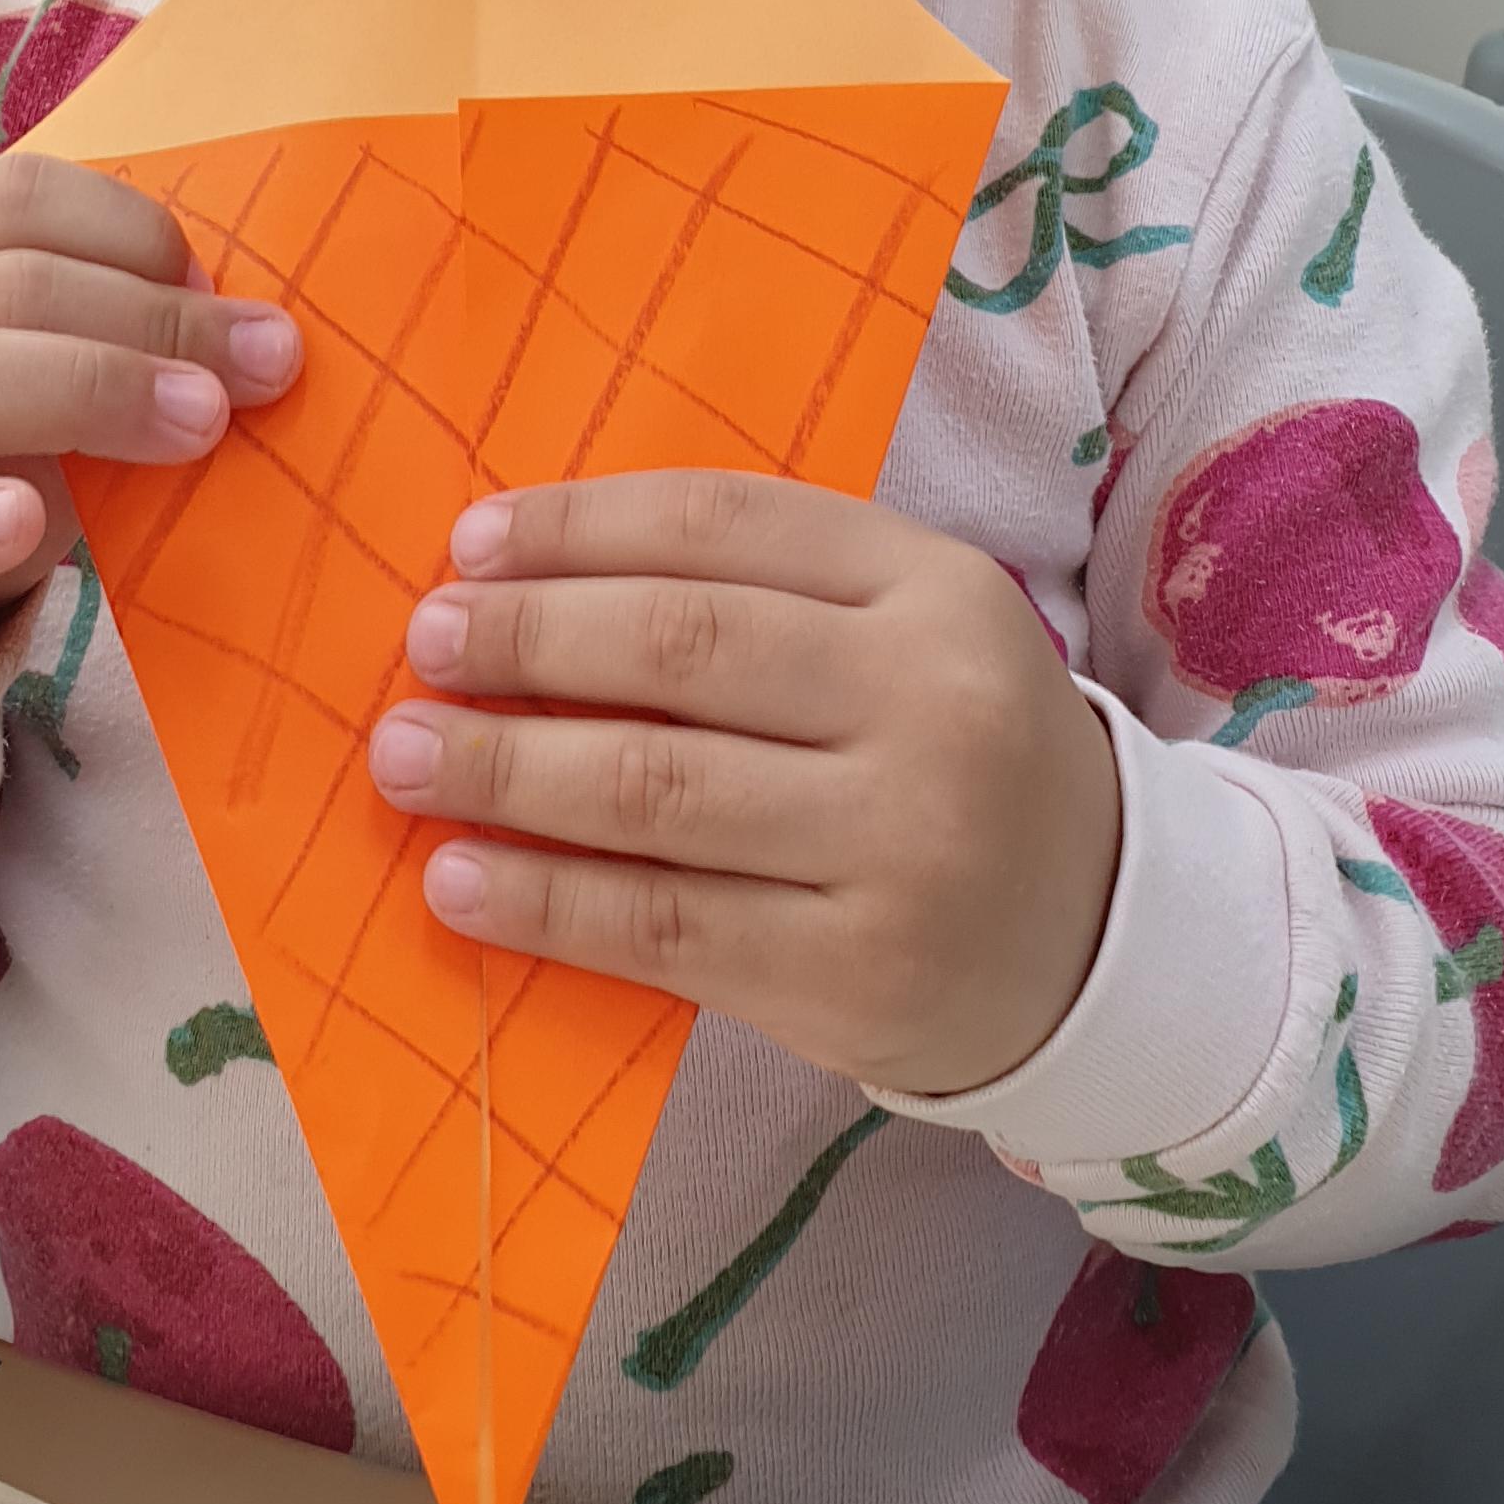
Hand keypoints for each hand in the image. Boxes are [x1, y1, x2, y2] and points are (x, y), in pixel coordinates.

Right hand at [0, 156, 299, 770]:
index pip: (5, 200)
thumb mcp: (19, 422)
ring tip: (196, 427)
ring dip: (83, 391)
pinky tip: (21, 524)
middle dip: (146, 319)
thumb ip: (91, 368)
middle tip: (264, 364)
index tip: (229, 297)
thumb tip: (243, 343)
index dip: (132, 233)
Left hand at [367, 472, 1120, 1099]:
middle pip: (679, 649)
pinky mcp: (851, 977)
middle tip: (423, 643)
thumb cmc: (948, 751)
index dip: (579, 526)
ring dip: (501, 771)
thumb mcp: (900, 630)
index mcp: (935, 589)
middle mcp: (928, 709)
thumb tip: (516, 575)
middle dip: (524, 640)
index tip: (468, 544)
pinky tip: (457, 879)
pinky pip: (660, 928)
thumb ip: (753, 589)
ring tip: (403, 757)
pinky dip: (540, 902)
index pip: (723, 525)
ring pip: (654, 793)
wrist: (1099, 935)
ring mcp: (897, 850)